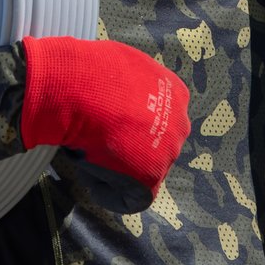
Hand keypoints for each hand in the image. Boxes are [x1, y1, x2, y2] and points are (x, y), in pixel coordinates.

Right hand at [19, 35, 189, 199]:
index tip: (112, 120)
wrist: (84, 90)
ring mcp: (168, 154)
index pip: (161, 116)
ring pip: (142, 171)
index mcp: (176, 94)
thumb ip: (130, 83)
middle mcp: (180, 124)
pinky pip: (128, 198)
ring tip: (89, 155)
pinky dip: (107, 191)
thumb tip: (114, 88)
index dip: (134, 122)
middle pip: (157, 145)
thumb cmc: (95, 71)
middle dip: (132, 146)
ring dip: (119, 168)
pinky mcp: (150, 180)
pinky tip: (88, 175)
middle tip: (101, 139)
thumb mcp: (123, 66)